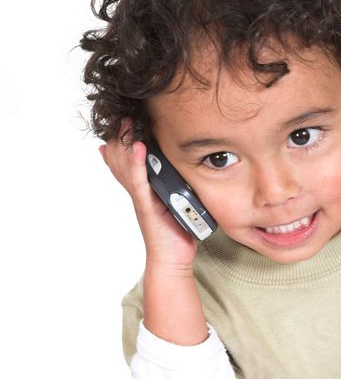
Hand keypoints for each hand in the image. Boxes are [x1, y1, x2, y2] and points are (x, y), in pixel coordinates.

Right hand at [99, 117, 197, 269]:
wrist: (172, 261)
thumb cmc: (176, 233)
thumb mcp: (177, 202)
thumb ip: (176, 186)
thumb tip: (183, 170)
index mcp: (145, 189)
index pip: (126, 161)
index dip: (121, 142)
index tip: (122, 123)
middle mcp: (138, 192)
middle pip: (120, 160)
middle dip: (120, 138)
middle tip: (123, 117)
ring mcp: (141, 199)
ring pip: (125, 168)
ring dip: (125, 145)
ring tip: (126, 124)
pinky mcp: (147, 206)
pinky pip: (138, 182)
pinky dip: (136, 164)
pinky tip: (136, 148)